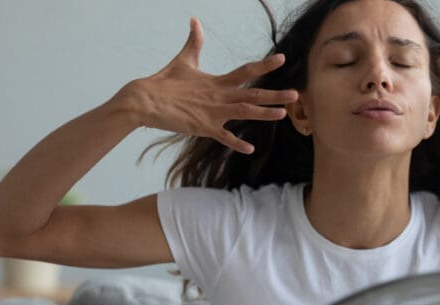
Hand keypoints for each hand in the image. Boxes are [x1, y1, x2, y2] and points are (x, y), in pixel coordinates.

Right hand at [111, 17, 297, 154]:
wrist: (144, 100)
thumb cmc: (164, 81)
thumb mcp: (183, 60)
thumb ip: (194, 42)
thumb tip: (194, 20)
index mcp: (217, 81)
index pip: (246, 70)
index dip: (265, 65)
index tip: (282, 59)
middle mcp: (219, 96)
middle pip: (252, 94)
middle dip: (275, 94)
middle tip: (295, 94)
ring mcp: (213, 113)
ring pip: (244, 113)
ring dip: (264, 114)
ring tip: (283, 114)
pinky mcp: (203, 127)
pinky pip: (224, 137)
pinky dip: (237, 143)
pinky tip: (251, 149)